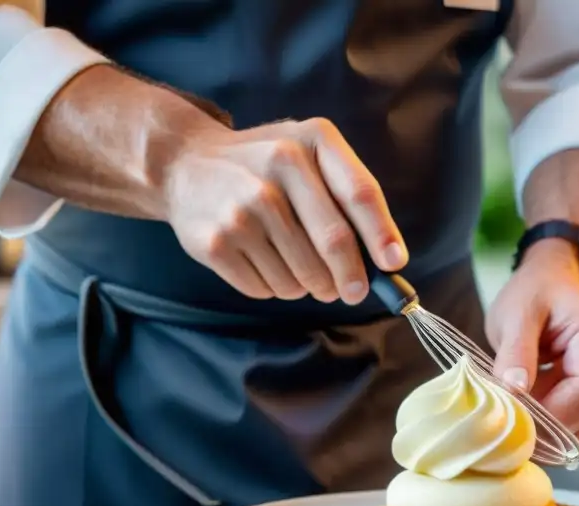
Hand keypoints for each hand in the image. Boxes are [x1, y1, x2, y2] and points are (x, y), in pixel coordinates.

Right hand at [163, 117, 406, 303]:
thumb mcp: (307, 153)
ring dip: (309, 286)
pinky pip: (266, 289)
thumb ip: (347, 193)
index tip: (393, 264)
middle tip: (351, 292)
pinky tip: (264, 264)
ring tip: (297, 268)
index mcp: (311, 140)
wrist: (184, 164)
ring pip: (301, 275)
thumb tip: (385, 260)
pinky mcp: (216, 243)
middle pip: (334, 242)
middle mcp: (277, 167)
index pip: (359, 193)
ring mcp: (244, 207)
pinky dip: (275, 289)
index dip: (381, 234)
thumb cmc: (264, 165)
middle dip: (350, 277)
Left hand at [486, 241, 578, 449]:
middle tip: (516, 421)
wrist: (555, 281)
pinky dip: (568, 428)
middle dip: (555, 428)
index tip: (517, 419)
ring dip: (561, 432)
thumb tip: (514, 395)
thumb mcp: (514, 315)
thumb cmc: (535, 293)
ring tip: (529, 412)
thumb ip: (515, 354)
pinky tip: (544, 411)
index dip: (555, 415)